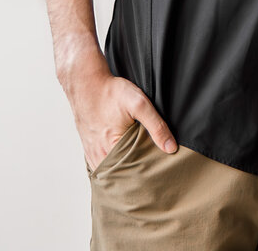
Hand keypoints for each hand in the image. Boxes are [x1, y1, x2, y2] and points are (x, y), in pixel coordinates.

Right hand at [63, 48, 176, 170]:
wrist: (86, 83)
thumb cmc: (111, 92)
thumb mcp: (139, 103)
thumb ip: (156, 125)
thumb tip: (171, 148)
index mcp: (111, 149)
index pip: (133, 173)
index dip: (146, 173)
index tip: (158, 173)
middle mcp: (99, 156)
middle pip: (121, 175)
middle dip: (135, 175)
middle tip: (151, 174)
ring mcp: (91, 154)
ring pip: (110, 172)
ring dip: (123, 172)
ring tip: (139, 169)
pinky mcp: (88, 149)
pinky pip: (101, 165)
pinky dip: (112, 166)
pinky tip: (122, 161)